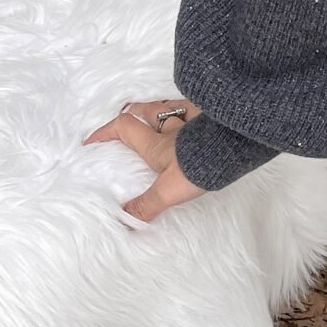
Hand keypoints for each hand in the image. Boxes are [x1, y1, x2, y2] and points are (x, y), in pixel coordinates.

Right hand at [81, 96, 208, 222]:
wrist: (234, 149)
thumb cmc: (198, 167)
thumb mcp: (168, 191)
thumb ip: (145, 206)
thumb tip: (123, 221)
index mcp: (155, 143)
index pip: (124, 128)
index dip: (105, 131)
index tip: (92, 140)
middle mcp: (172, 127)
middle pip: (147, 110)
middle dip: (134, 112)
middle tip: (128, 117)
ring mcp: (194, 119)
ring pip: (172, 105)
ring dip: (163, 108)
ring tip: (160, 113)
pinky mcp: (215, 116)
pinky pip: (200, 106)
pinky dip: (194, 108)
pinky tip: (197, 112)